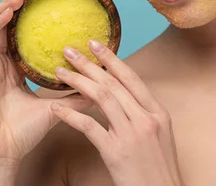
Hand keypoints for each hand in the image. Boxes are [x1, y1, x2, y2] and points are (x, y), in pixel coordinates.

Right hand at [0, 0, 91, 175]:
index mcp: (12, 67)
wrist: (5, 153)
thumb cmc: (24, 132)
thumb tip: (103, 80)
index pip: (16, 30)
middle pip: (1, 22)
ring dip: (2, 6)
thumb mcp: (56, 105)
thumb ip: (77, 92)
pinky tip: (6, 12)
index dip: (24, 10)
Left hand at [49, 40, 184, 185]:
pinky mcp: (116, 152)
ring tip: (59, 72)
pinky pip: (89, 126)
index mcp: (158, 113)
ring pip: (101, 98)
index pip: (131, 78)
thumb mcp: (159, 137)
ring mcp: (132, 135)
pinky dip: (71, 114)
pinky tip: (56, 107)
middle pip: (113, 83)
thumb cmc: (158, 170)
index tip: (95, 43)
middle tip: (69, 50)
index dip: (112, 59)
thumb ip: (143, 115)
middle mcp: (146, 119)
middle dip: (88, 64)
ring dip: (78, 81)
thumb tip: (123, 98)